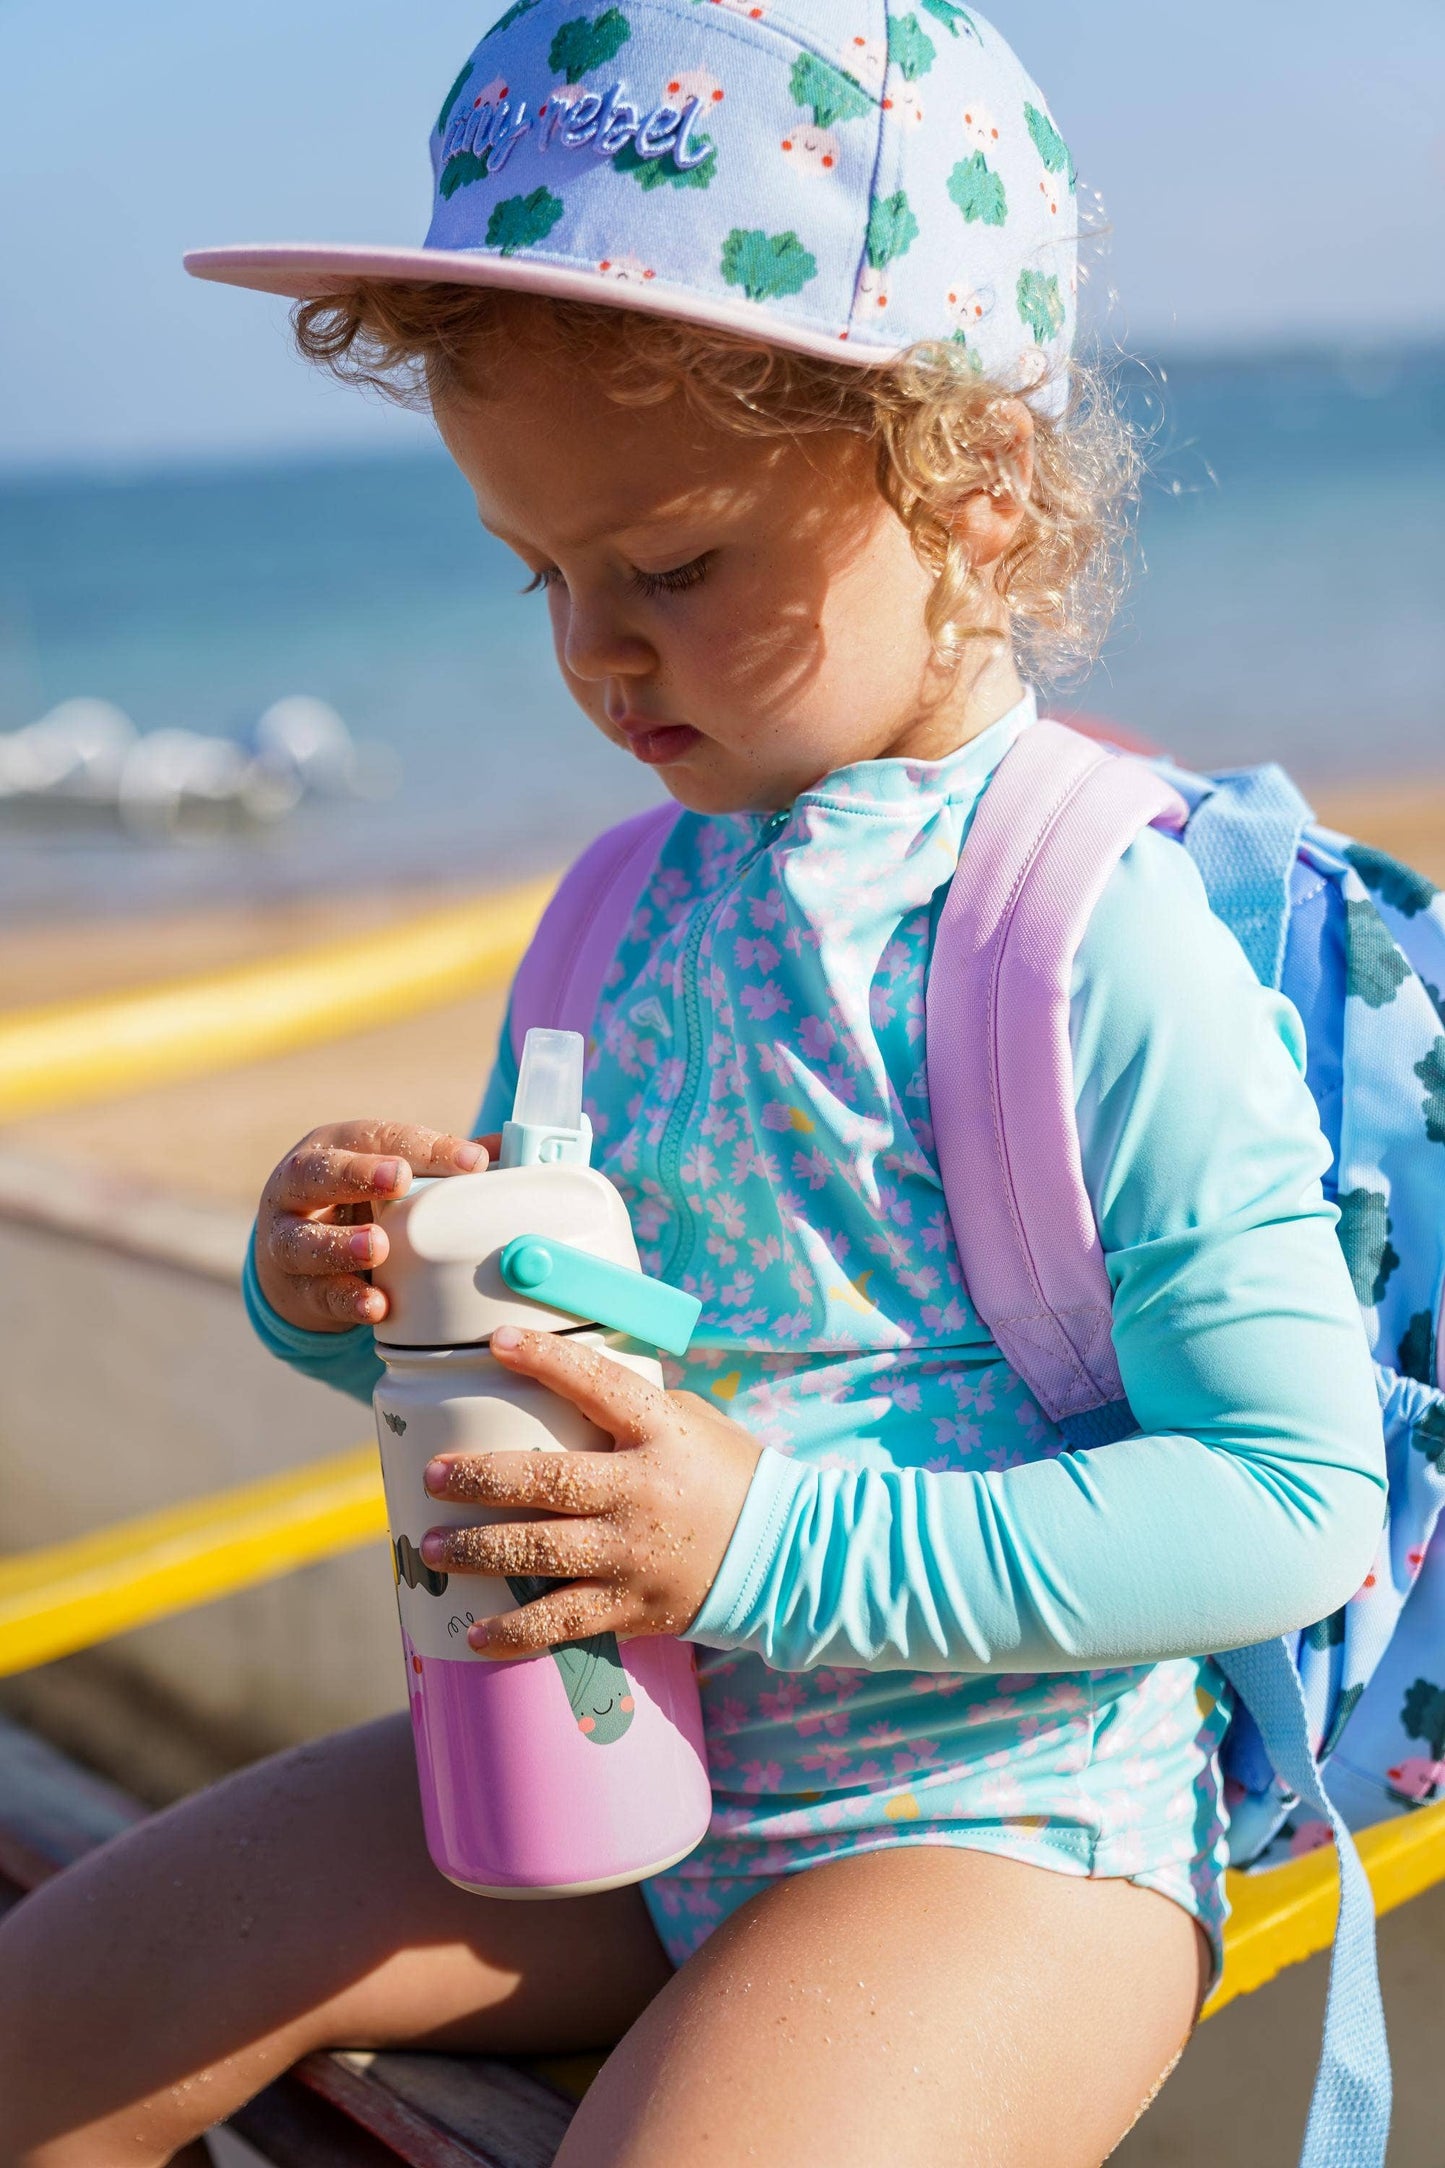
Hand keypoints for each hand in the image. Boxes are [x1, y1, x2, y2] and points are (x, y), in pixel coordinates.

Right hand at [255, 1121, 492, 1332]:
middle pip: (318, 1173)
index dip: (426, 1147)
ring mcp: (287, 1239)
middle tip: (400, 1179)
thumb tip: (506, 1150)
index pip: (378, 1136)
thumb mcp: (389, 1175)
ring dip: (341, 1244)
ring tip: (377, 1247)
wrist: (293, 1259)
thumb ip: (441, 1164)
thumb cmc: (357, 1203)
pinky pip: (319, 1293)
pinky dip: (348, 1300)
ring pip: (304, 1240)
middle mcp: (300, 1188)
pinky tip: (376, 1305)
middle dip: (359, 1174)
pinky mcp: (295, 1287)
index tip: (473, 1160)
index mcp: (335, 1146)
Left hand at [419, 1325, 762, 1653]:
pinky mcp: (633, 1606)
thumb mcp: (692, 1423)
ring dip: (479, 1551)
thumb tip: (561, 1386)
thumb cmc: (731, 1475)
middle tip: (431, 1476)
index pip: (599, 1385)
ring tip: (431, 1547)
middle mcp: (641, 1492)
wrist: (787, 1554)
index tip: (499, 1344)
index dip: (547, 1361)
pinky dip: (516, 1633)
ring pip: (541, 1554)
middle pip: (549, 1480)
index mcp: (662, 1434)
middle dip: (481, 1478)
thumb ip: (632, 1409)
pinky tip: (476, 1634)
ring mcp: (634, 1554)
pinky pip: (564, 1622)